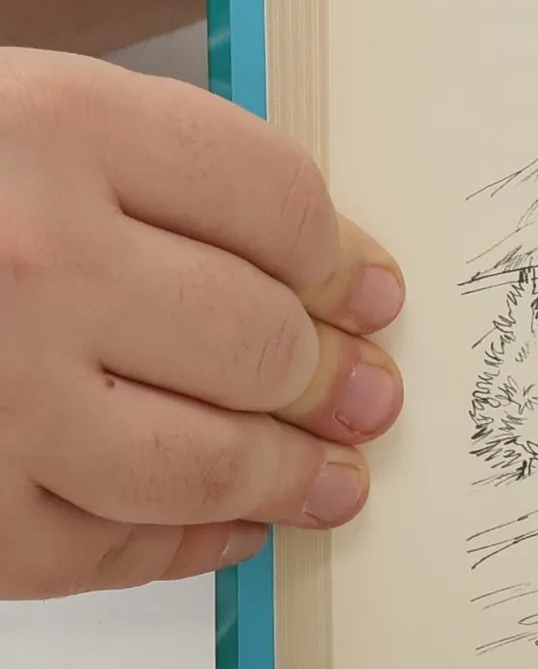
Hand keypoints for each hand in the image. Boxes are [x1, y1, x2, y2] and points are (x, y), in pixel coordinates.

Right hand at [0, 51, 405, 597]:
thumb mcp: (24, 117)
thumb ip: (160, 175)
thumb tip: (328, 275)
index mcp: (57, 129)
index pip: (280, 207)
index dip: (345, 261)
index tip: (372, 294)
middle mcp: (30, 259)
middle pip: (260, 339)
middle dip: (333, 379)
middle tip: (366, 395)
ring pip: (202, 461)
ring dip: (289, 478)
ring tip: (333, 478)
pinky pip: (101, 551)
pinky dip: (181, 547)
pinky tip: (224, 528)